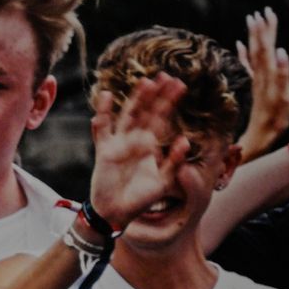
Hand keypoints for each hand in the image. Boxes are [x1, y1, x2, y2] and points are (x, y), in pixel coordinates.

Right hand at [89, 72, 190, 227]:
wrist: (116, 213)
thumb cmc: (141, 198)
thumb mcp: (164, 181)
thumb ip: (174, 162)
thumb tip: (185, 141)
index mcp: (150, 145)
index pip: (162, 118)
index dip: (169, 102)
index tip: (179, 84)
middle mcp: (135, 140)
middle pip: (146, 112)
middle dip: (155, 94)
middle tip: (165, 75)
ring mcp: (119, 144)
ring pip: (127, 116)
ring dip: (135, 100)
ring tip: (145, 83)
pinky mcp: (104, 151)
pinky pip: (102, 130)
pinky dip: (103, 115)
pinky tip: (107, 98)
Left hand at [235, 8, 288, 157]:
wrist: (260, 136)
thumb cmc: (275, 119)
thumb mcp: (283, 97)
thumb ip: (282, 73)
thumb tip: (280, 50)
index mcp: (267, 74)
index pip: (266, 46)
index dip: (266, 30)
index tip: (265, 12)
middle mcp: (260, 75)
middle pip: (259, 47)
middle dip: (261, 29)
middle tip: (261, 11)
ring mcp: (256, 80)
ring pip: (254, 53)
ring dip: (254, 37)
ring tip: (252, 20)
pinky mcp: (255, 87)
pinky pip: (248, 66)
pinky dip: (244, 54)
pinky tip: (240, 44)